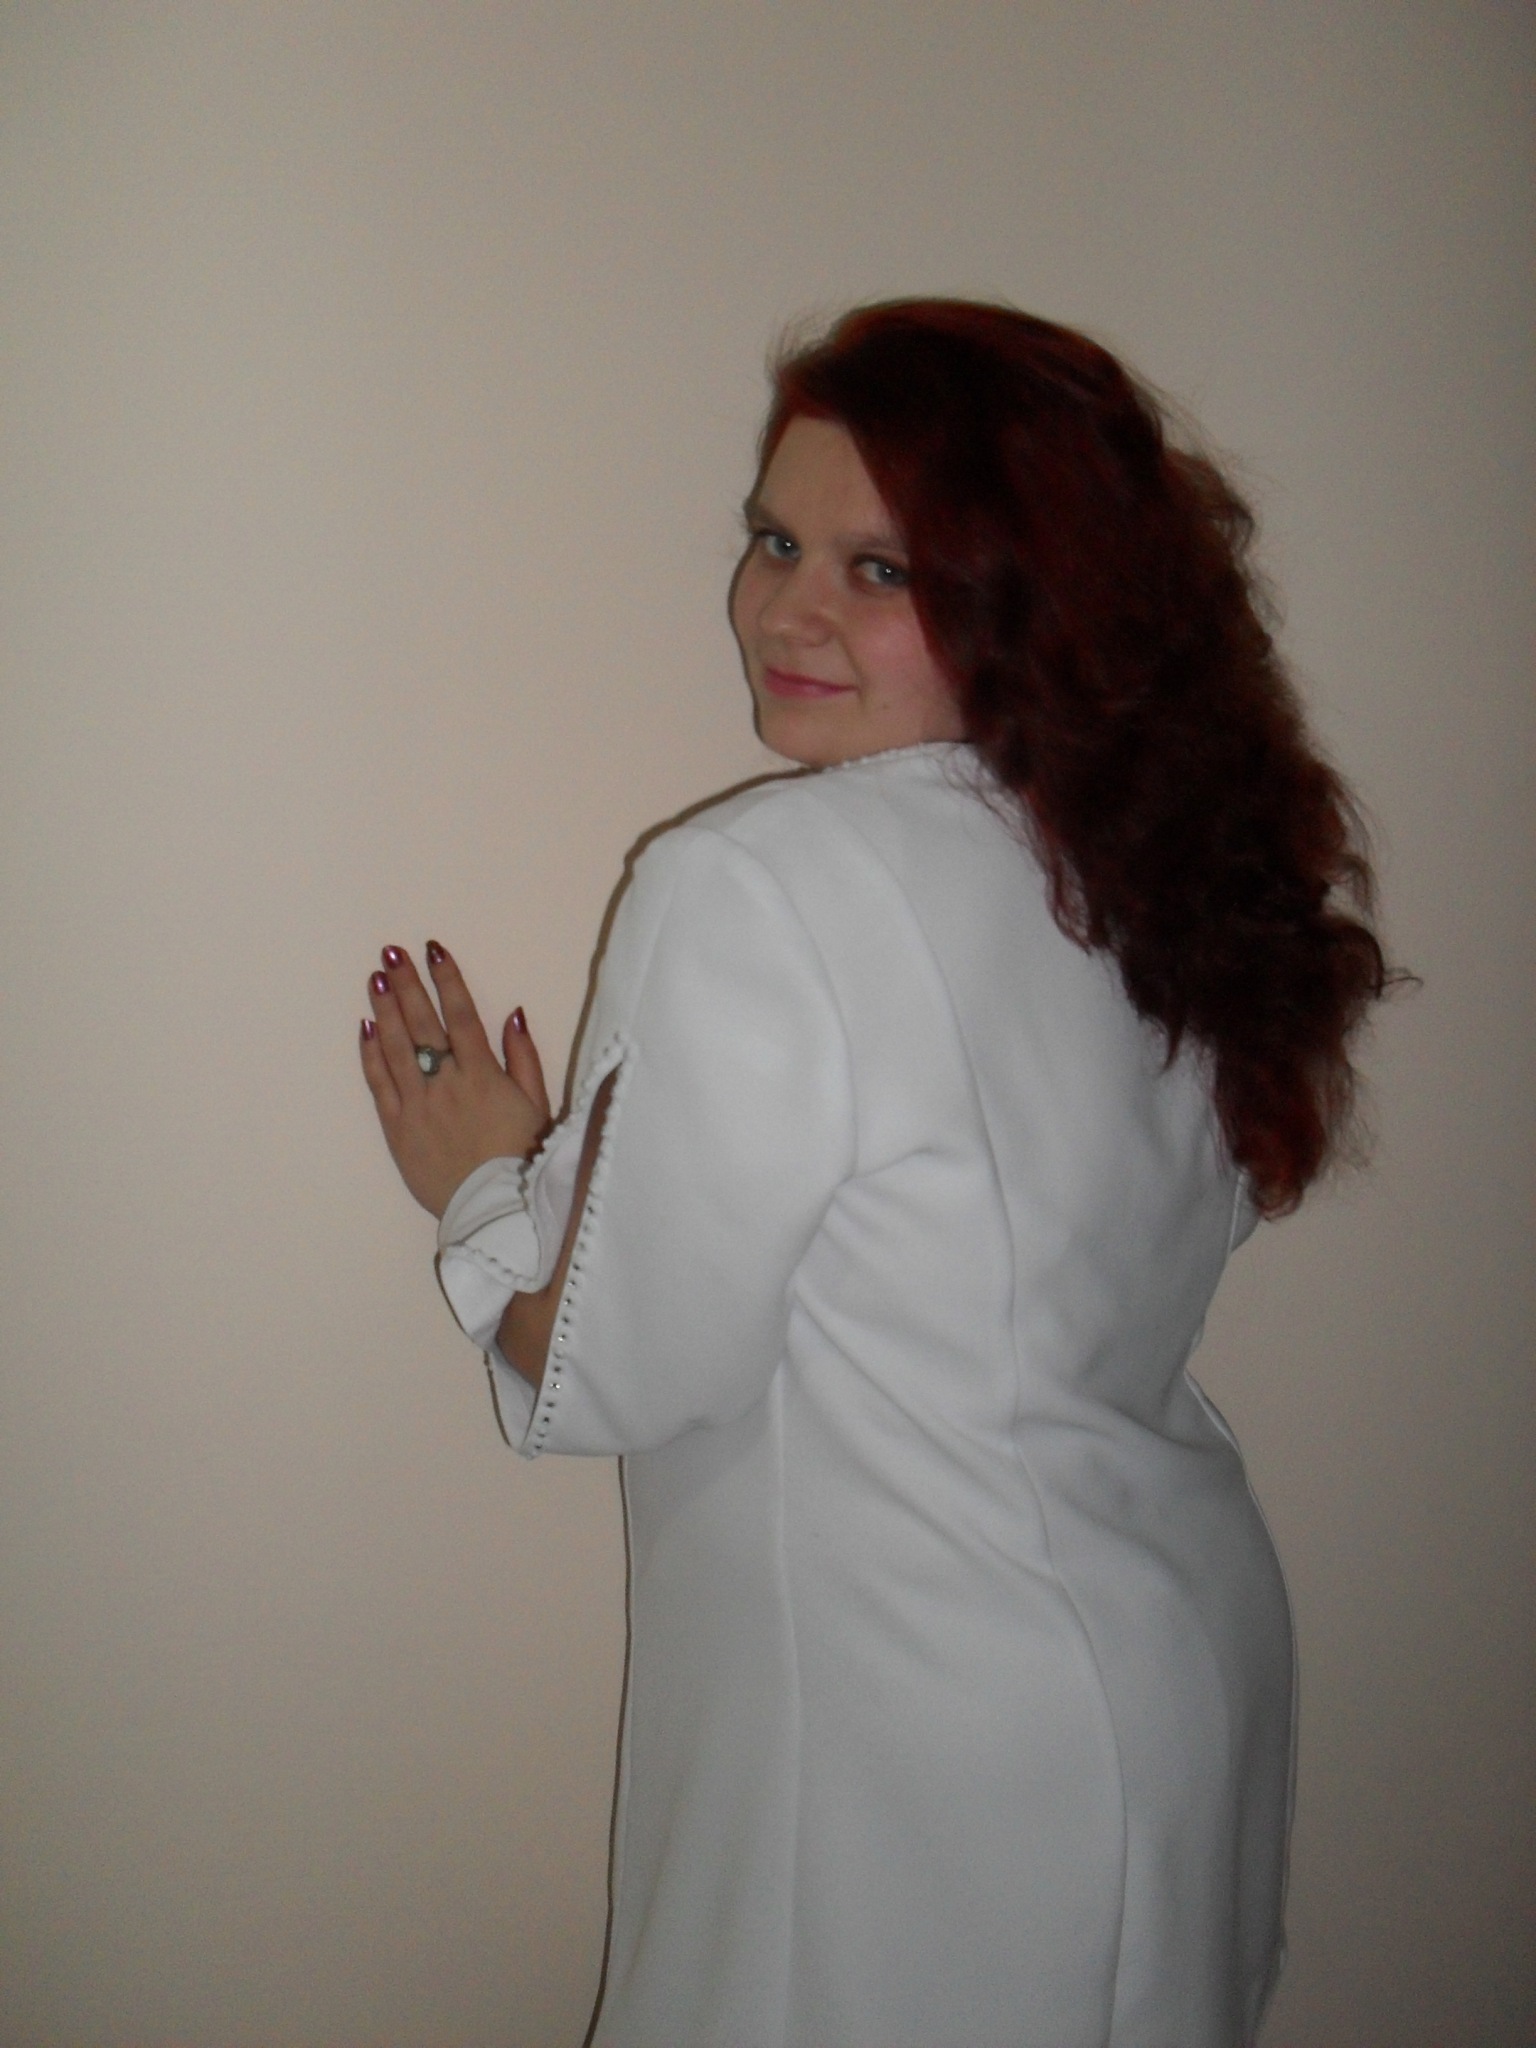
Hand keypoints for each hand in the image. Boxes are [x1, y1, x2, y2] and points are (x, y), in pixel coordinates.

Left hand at [359, 940, 549, 1217]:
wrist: (495, 1210)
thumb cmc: (524, 1158)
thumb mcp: (538, 1105)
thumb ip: (524, 1058)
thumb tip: (513, 1013)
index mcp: (483, 1075)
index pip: (460, 1015)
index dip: (447, 979)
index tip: (434, 949)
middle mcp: (446, 1083)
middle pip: (422, 1023)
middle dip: (407, 984)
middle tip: (392, 953)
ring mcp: (417, 1105)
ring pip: (395, 1047)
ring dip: (385, 1010)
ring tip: (377, 979)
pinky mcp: (397, 1129)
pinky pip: (380, 1084)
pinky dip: (371, 1054)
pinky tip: (366, 1028)